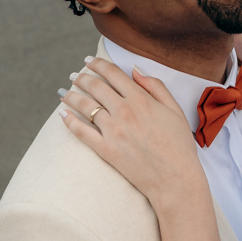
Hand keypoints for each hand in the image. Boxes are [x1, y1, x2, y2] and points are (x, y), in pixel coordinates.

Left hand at [58, 58, 202, 210]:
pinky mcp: (106, 150)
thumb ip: (155, 86)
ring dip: (71, 96)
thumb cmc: (178, 144)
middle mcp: (124, 111)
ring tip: (65, 92)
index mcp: (141, 99)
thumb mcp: (174, 109)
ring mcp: (113, 131)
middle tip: (74, 75)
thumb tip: (135, 70)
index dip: (97, 64)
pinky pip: (82, 132)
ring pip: (85, 106)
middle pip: (95, 86)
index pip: (112, 73)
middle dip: (81, 77)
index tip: (88, 61)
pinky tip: (62, 114)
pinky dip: (69, 121)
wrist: (175, 179)